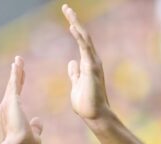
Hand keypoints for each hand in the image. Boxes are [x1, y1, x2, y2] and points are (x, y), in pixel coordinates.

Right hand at [0, 56, 42, 143]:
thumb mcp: (34, 135)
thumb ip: (36, 127)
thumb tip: (38, 121)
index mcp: (12, 115)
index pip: (16, 96)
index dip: (19, 85)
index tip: (21, 76)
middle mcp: (6, 108)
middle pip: (12, 87)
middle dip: (15, 75)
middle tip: (17, 63)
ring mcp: (7, 104)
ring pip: (13, 83)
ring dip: (16, 71)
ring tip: (18, 60)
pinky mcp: (11, 101)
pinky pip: (14, 83)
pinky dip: (15, 73)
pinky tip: (17, 64)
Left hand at [63, 4, 109, 120]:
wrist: (95, 116)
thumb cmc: (86, 104)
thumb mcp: (77, 84)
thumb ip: (75, 73)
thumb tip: (72, 63)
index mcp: (87, 64)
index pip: (80, 42)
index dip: (74, 28)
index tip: (67, 18)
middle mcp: (92, 60)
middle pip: (83, 35)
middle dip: (74, 20)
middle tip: (65, 7)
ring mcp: (93, 63)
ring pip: (84, 38)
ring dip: (75, 23)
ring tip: (67, 11)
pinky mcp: (92, 67)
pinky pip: (85, 48)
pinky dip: (79, 36)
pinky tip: (72, 26)